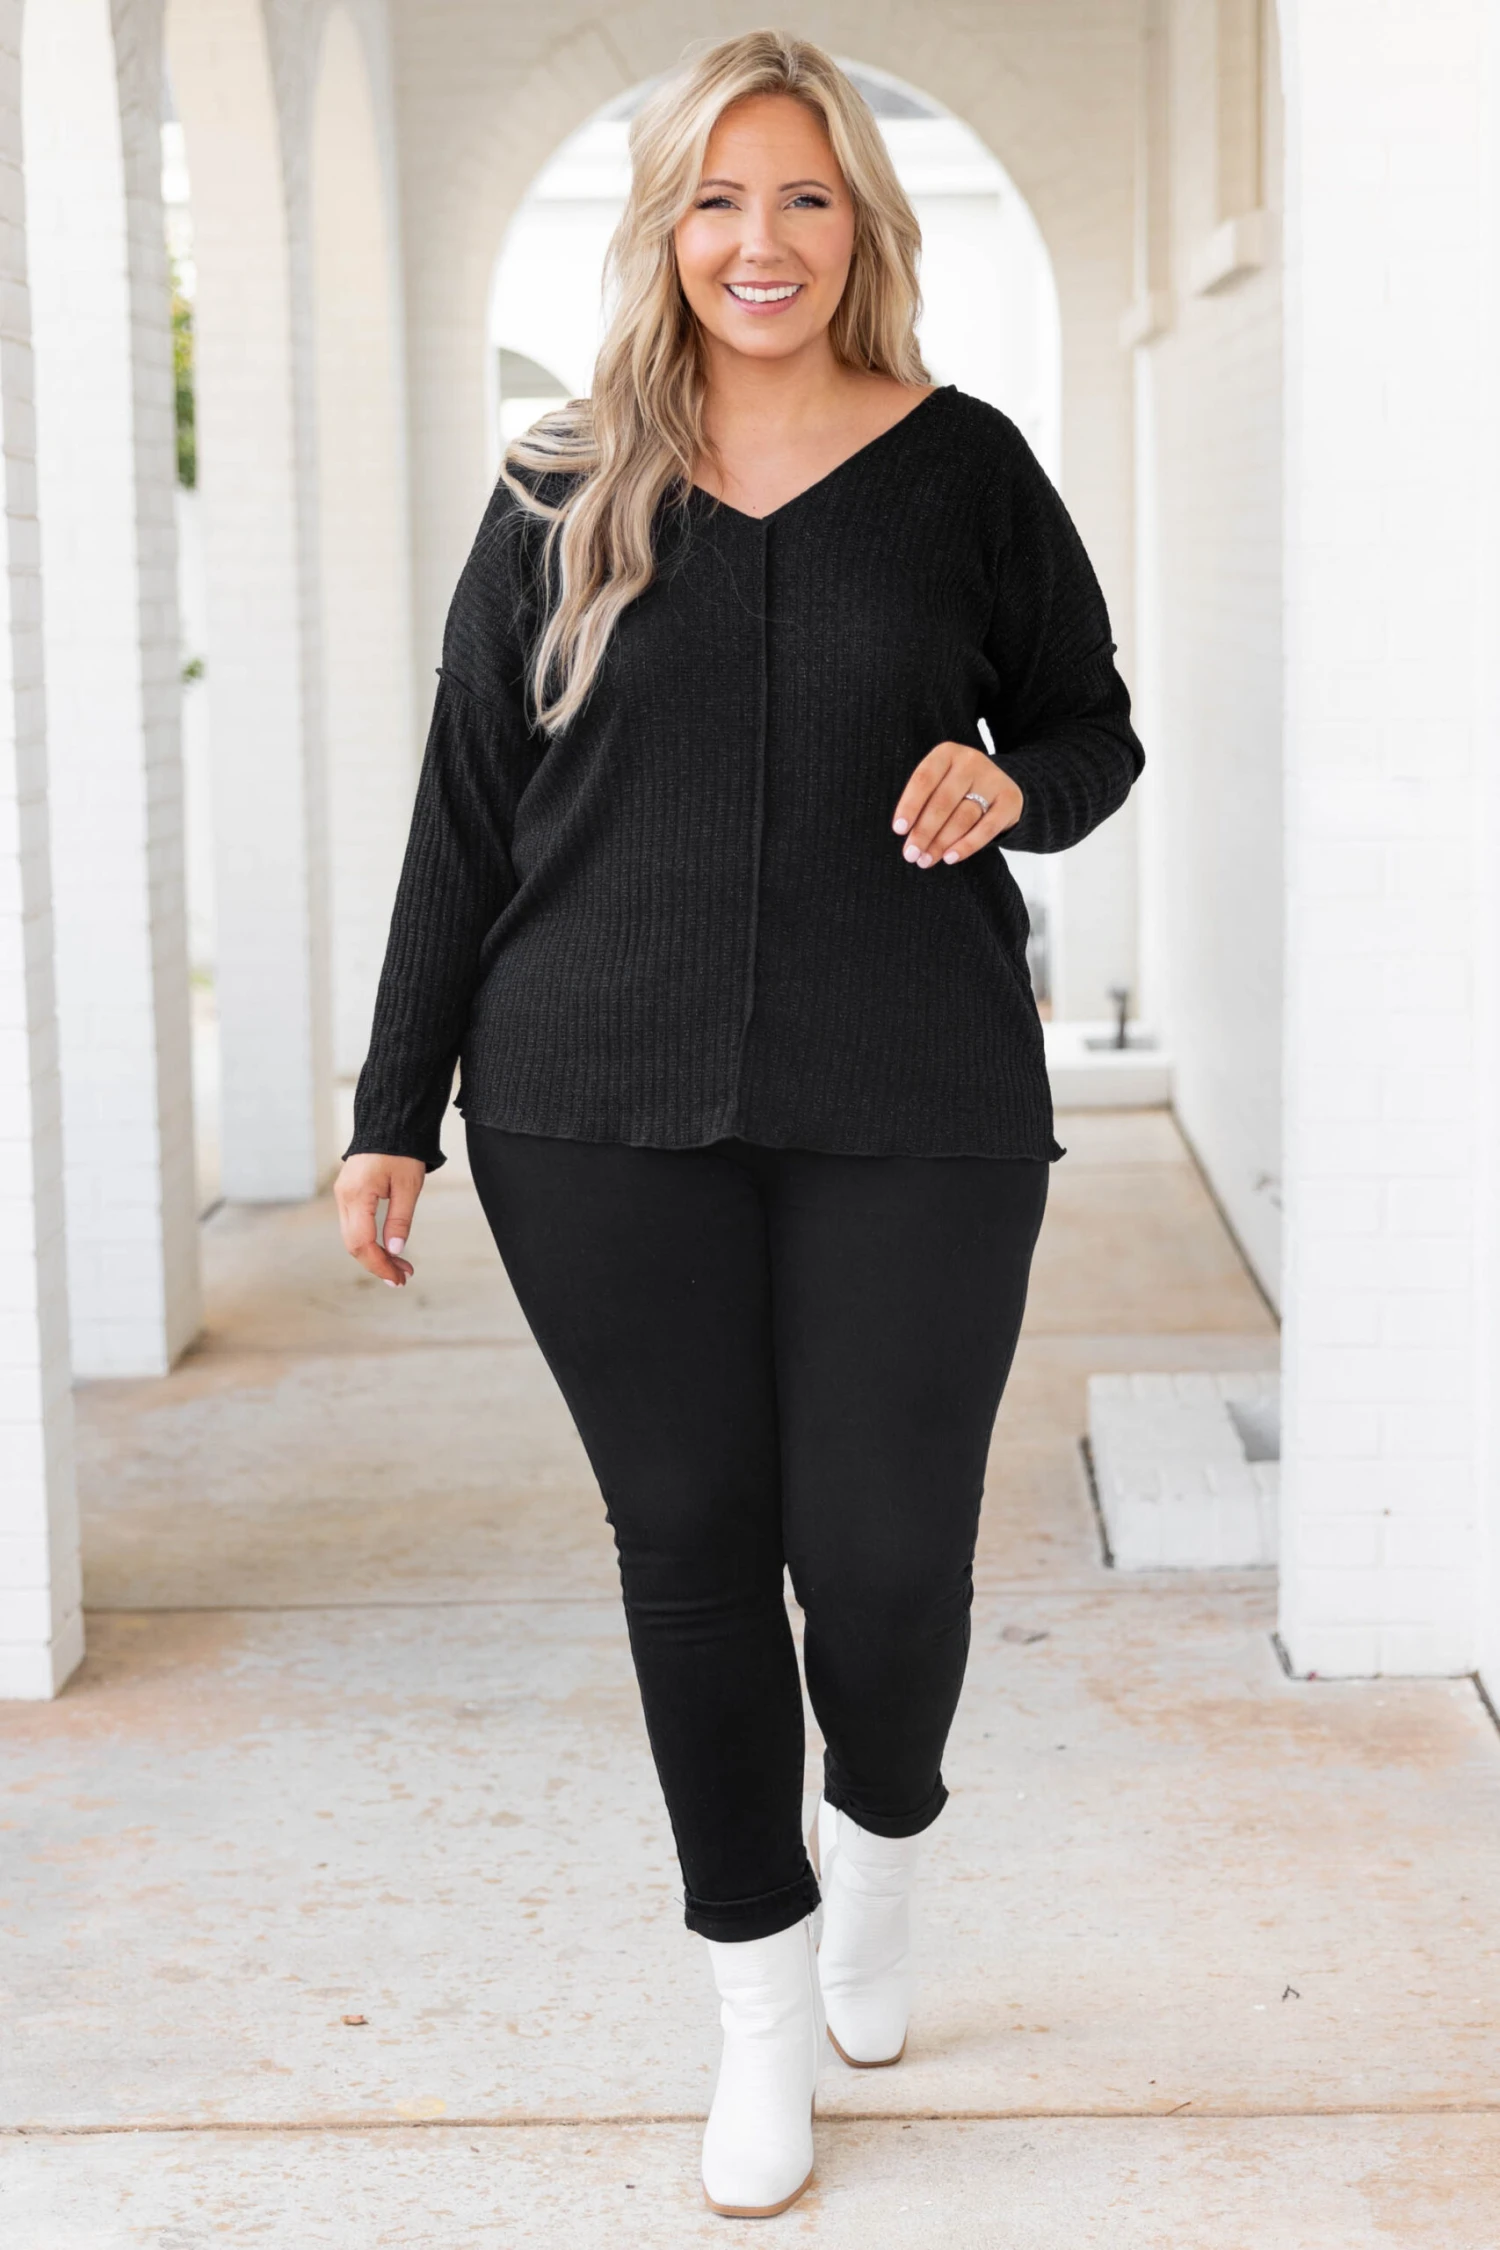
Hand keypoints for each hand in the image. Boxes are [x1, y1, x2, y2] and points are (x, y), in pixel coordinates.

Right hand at [335, 1153, 425, 1286]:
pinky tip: (388, 1249)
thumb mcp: (408, 1186)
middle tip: (403, 1277)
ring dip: (374, 1255)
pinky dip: (370, 1241)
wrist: (390, 1121)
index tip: (398, 1278)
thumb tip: (396, 1250)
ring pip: (352, 1237)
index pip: (362, 1242)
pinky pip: (354, 1225)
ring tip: (401, 1266)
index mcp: (356, 1194)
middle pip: (353, 1244)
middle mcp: (344, 1197)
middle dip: (377, 1264)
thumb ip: (400, 1219)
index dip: (379, 1265)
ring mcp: (343, 1195)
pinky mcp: (349, 1194)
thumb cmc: (401, 1150)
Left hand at [892, 741, 1022, 866]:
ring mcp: (992, 780)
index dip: (909, 805)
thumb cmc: (957, 788)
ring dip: (941, 842)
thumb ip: (924, 804)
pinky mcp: (1010, 800)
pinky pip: (986, 828)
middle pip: (942, 801)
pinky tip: (950, 858)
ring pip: (962, 817)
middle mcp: (970, 761)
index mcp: (947, 753)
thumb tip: (910, 839)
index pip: (924, 780)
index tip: (899, 830)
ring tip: (926, 860)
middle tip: (911, 854)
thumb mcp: (938, 784)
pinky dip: (967, 845)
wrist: (1000, 785)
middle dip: (923, 831)